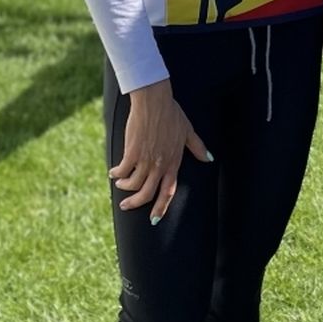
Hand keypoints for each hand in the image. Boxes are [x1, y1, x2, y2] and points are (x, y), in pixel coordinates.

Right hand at [109, 78, 210, 220]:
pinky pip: (122, 170)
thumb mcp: (188, 131)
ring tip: (119, 184)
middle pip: (147, 193)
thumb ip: (197, 147)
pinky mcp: (132, 152)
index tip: (154, 219)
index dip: (161, 207)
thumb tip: (209, 158)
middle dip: (135, 203)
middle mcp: (160, 165)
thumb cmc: (172, 114)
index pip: (168, 191)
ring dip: (125, 187)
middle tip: (126, 206)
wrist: (154, 102)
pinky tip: (113, 172)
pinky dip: (117, 174)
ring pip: (133, 184)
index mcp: (174, 162)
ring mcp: (146, 160)